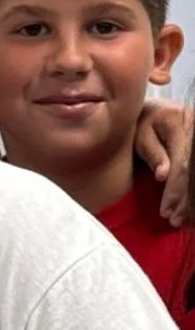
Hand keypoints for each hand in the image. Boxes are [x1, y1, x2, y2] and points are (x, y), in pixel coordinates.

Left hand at [134, 98, 190, 225]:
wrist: (155, 109)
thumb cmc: (141, 123)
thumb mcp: (140, 134)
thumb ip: (153, 153)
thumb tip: (163, 176)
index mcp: (176, 123)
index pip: (182, 165)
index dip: (175, 191)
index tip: (166, 212)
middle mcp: (194, 128)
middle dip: (186, 201)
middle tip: (174, 221)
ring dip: (192, 200)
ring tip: (182, 219)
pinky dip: (193, 191)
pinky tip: (189, 208)